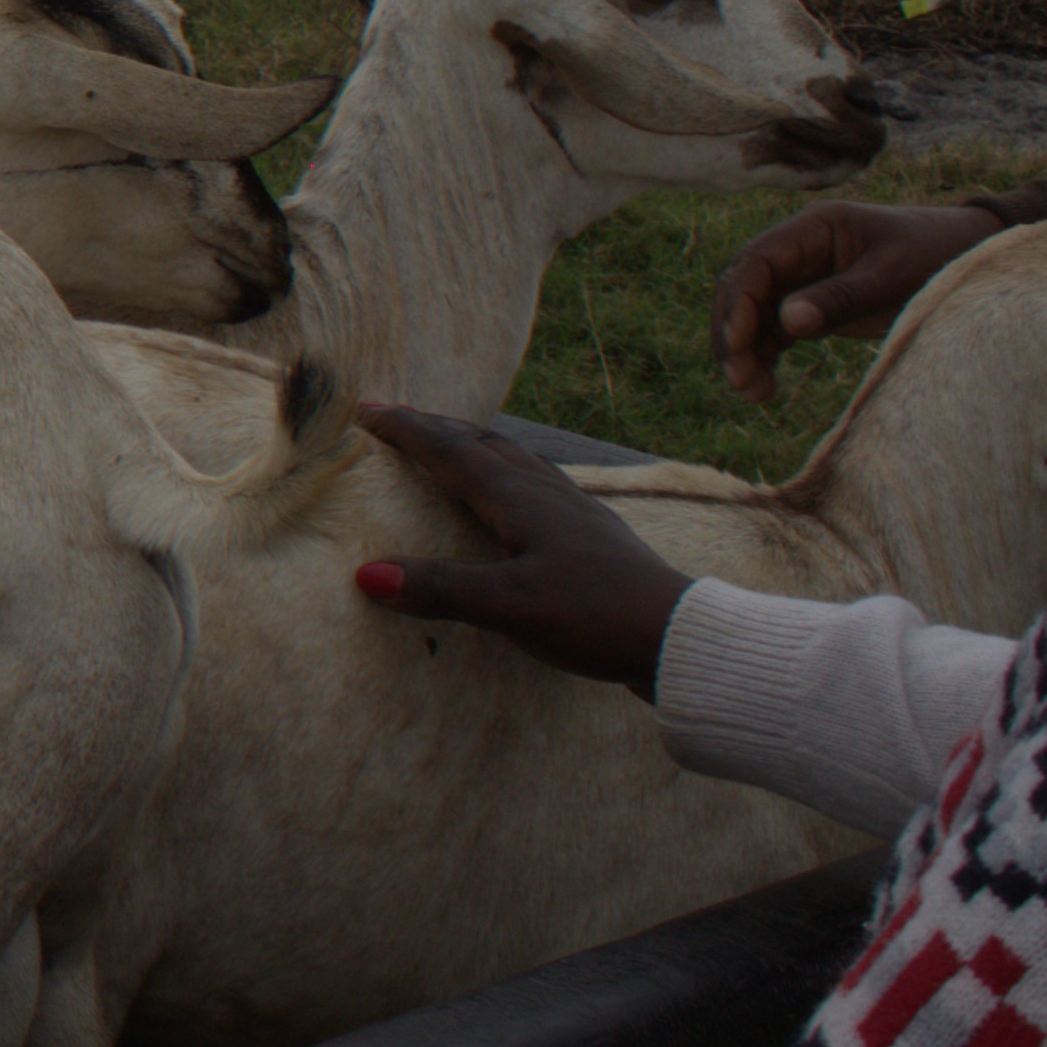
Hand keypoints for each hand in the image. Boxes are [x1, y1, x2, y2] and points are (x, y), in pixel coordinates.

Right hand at [351, 402, 693, 695]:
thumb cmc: (596, 616)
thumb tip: (366, 574)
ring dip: (474, 445)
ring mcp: (576, 511)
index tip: (366, 410)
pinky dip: (508, 474)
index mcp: (521, 500)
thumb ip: (442, 588)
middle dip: (437, 427)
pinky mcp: (594, 535)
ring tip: (451, 444)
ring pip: (515, 460)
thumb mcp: (511, 606)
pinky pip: (538, 485)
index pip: (451, 451)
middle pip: (484, 444)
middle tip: (397, 417)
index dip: (408, 429)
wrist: (681, 636)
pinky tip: (518, 497)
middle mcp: (547, 493)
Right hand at [709, 201, 998, 398]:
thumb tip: (786, 323)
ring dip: (745, 351)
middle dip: (733, 334)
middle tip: (739, 381)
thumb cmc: (935, 257)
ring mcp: (803, 276)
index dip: (739, 303)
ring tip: (753, 394)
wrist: (970, 257)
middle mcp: (799, 249)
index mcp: (813, 228)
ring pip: (754, 313)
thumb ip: (840, 298)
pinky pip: (774, 329)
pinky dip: (765, 356)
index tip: (739, 346)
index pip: (757, 262)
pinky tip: (765, 387)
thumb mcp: (892, 278)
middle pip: (743, 289)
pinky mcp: (813, 302)